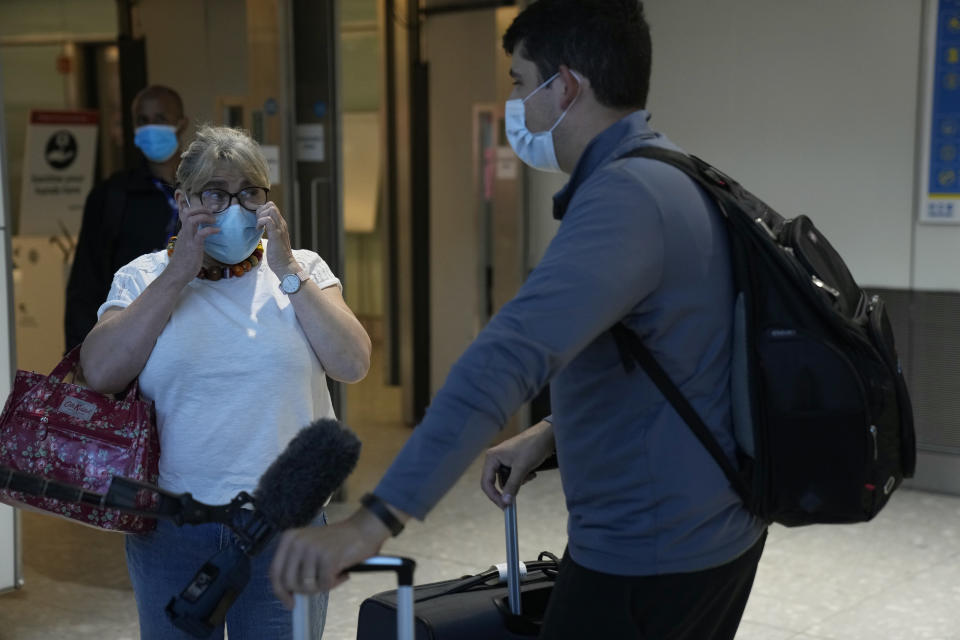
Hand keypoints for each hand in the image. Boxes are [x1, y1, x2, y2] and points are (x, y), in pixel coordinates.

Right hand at [167, 195, 218, 283]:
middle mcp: (184, 232)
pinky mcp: (193, 246)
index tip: (199, 202)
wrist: (176, 275)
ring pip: (192, 219)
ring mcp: (188, 239)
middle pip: (189, 212)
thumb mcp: (188, 246)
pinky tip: (217, 231)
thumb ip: (194, 238)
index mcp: (183, 231)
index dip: (189, 204)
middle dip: (201, 208)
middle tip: (212, 213)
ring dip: (205, 216)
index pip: (183, 213)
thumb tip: (202, 233)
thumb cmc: (184, 263)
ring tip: (214, 221)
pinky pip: (201, 233)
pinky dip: (210, 229)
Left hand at [256, 201, 296, 276]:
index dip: (262, 211)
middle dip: (260, 211)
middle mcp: (281, 224)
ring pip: (271, 209)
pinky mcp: (276, 235)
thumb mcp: (274, 238)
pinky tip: (259, 230)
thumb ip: (270, 230)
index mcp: (281, 225)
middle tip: (258, 223)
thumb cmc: (278, 255)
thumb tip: (262, 226)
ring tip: (259, 227)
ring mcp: (280, 229)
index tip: (258, 221)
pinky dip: (260, 222)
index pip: (272, 207)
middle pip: (271, 205)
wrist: (285, 265)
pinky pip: (268, 220)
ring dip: (260, 216)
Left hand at [269, 507, 390, 607]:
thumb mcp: (308, 547)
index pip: (275, 572)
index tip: (289, 602)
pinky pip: (325, 585)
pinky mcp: (327, 557)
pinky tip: (341, 572)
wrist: (362, 529)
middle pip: (289, 582)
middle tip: (320, 584)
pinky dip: (334, 583)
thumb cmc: (337, 542)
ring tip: (333, 574)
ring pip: (307, 586)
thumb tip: (286, 593)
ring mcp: (312, 549)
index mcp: (289, 538)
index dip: (280, 591)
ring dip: (323, 586)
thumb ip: (295, 565)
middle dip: (305, 590)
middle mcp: (297, 542)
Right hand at [480, 420, 554, 508]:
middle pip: (496, 483)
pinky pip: (514, 476)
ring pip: (507, 481)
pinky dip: (523, 477)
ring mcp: (505, 460)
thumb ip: (512, 485)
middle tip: (517, 499)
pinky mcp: (514, 462)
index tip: (504, 507)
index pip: (486, 482)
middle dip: (510, 488)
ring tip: (530, 474)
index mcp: (492, 457)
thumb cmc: (532, 446)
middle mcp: (496, 459)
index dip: (494, 496)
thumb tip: (505, 501)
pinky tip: (532, 472)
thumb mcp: (522, 468)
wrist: (547, 435)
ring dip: (519, 482)